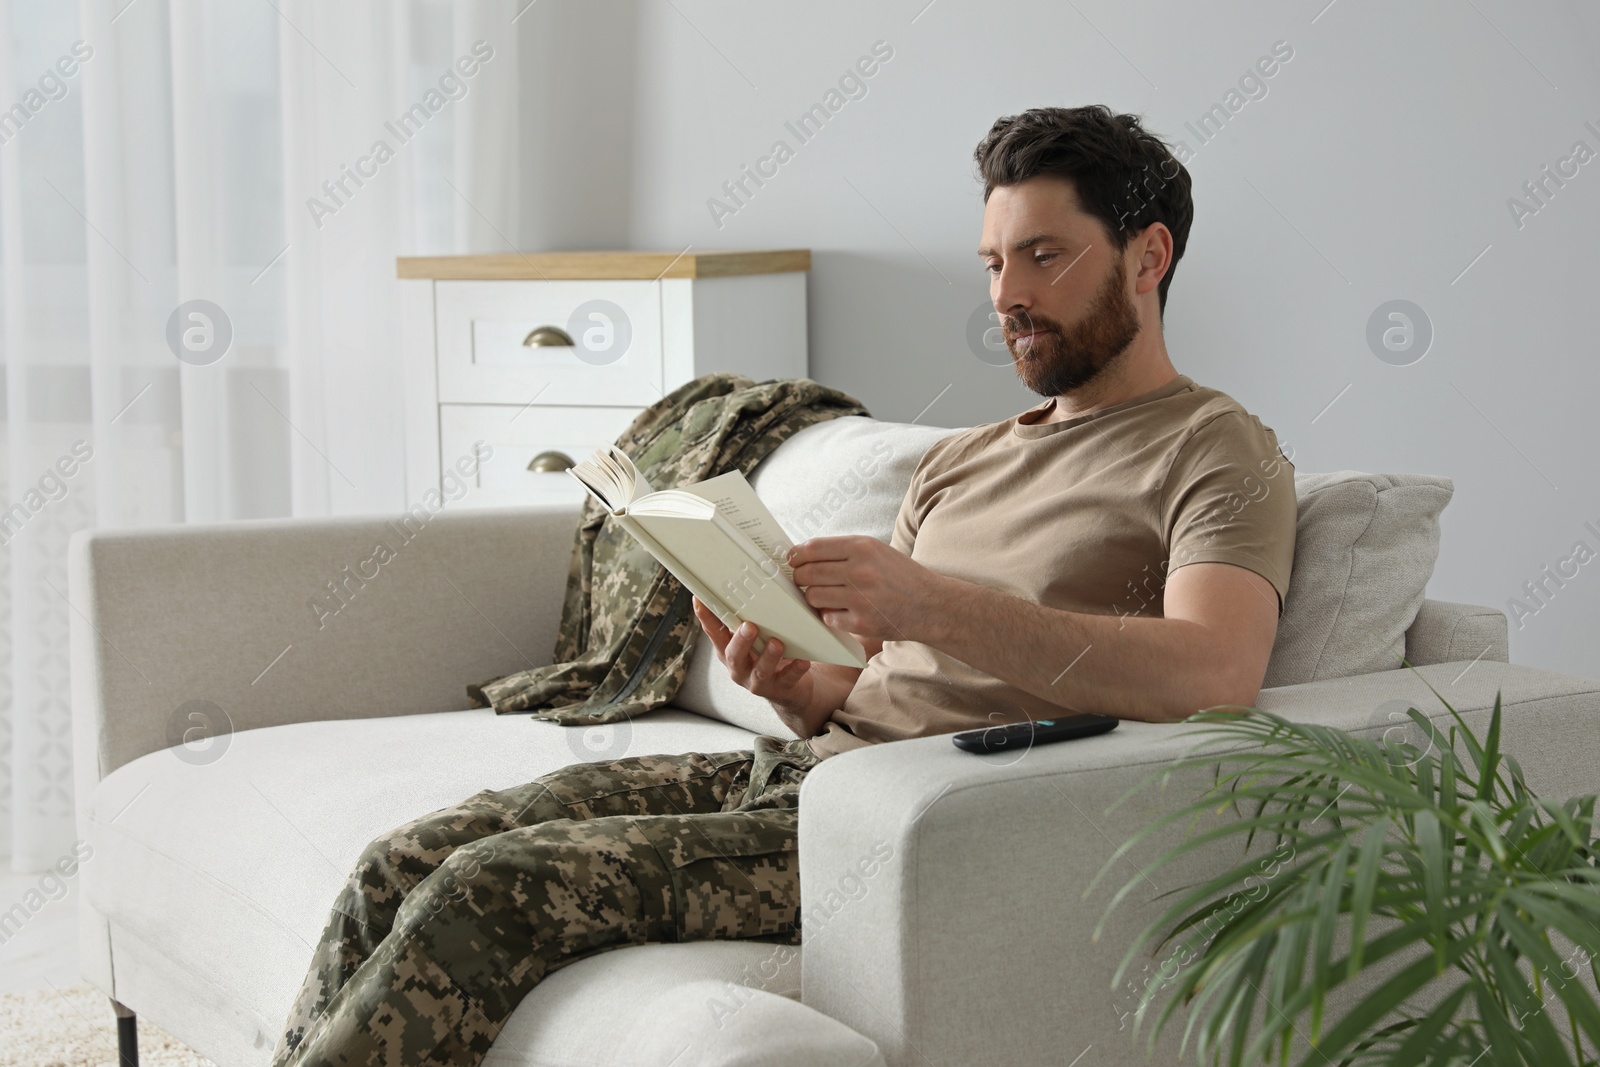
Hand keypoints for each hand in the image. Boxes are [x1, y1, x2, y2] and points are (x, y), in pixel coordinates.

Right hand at [691, 597, 813, 713]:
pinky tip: (802, 661)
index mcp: (729, 651)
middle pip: (733, 656)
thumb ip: (750, 618)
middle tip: (748, 626)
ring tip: (776, 643)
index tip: (700, 599)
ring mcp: (758, 681)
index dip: (705, 617)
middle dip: (740, 641)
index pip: (714, 632)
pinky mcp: (780, 689)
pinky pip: (787, 679)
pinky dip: (794, 670)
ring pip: (760, 670)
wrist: (791, 688)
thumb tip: (751, 581)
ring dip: (768, 656)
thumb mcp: (755, 637)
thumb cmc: (770, 655)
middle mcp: (739, 668)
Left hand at [787, 535, 946, 643]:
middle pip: (808, 573)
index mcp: (862, 547)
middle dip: (799, 578)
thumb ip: (843, 550)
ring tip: (824, 596)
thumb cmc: (901, 576)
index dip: (796, 555)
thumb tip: (804, 553)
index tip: (792, 560)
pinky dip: (829, 615)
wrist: (930, 605)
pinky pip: (827, 617)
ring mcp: (860, 597)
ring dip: (813, 598)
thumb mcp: (876, 551)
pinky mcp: (861, 622)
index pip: (813, 548)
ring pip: (813, 596)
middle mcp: (860, 570)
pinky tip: (841, 612)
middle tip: (802, 581)